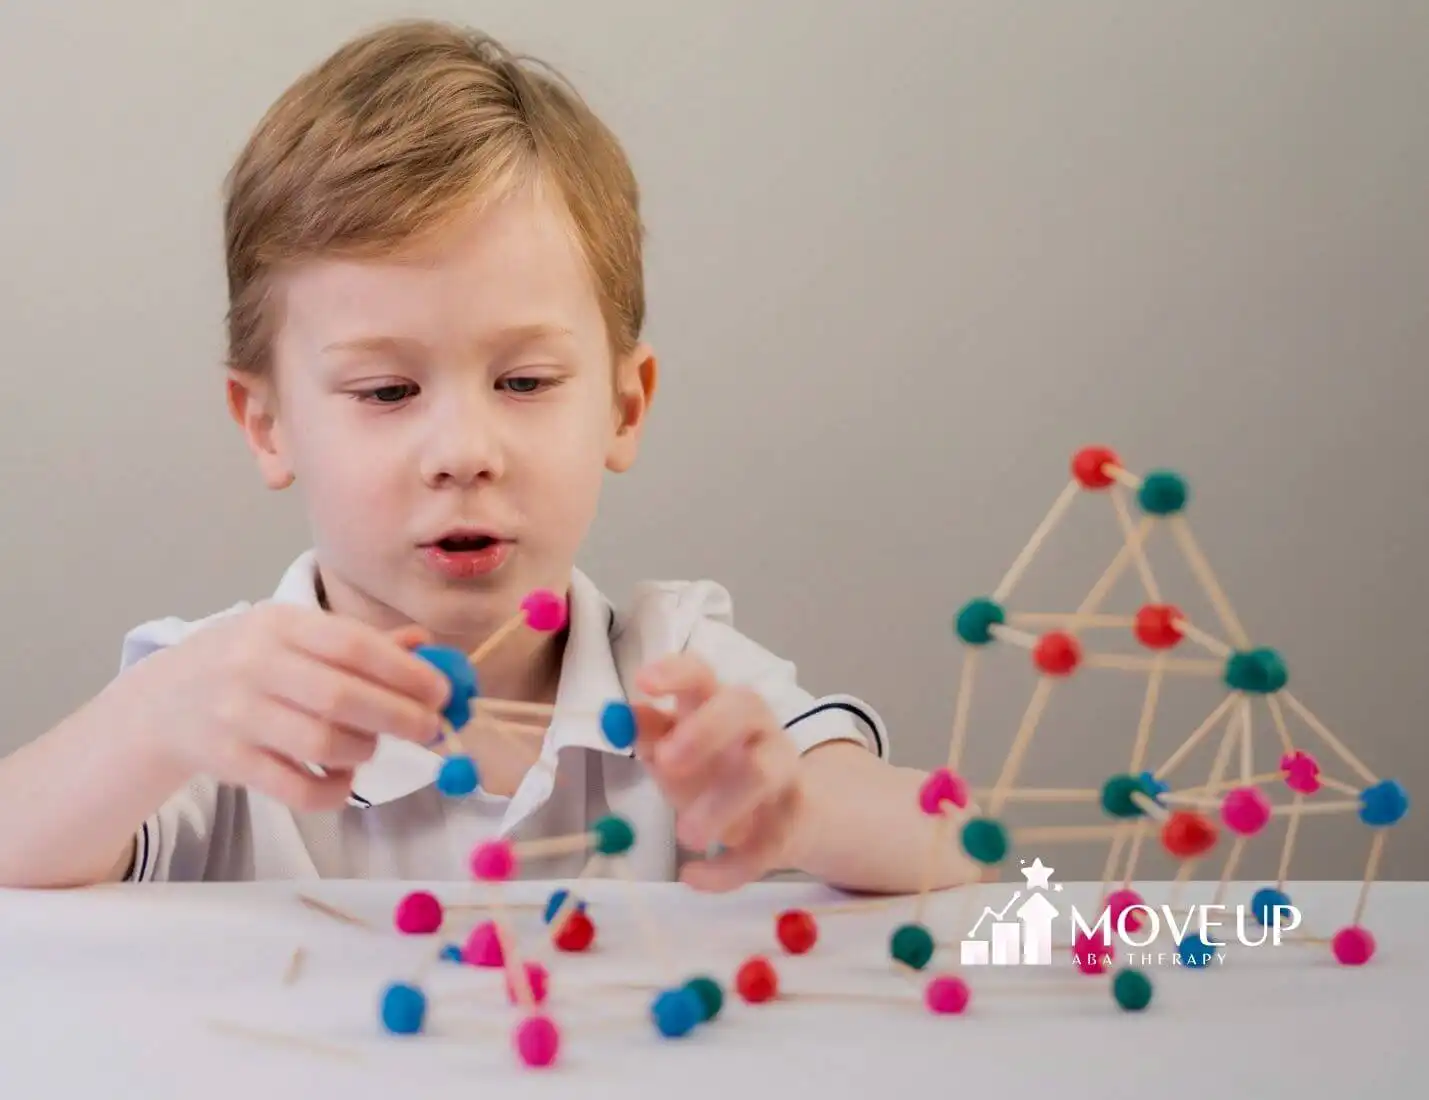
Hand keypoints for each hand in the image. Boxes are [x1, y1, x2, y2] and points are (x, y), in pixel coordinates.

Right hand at [123, 603, 448, 811]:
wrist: (164, 701)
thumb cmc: (250, 663)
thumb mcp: (295, 636)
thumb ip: (359, 643)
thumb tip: (426, 646)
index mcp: (279, 624)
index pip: (352, 645)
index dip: (405, 671)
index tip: (442, 692)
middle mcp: (253, 665)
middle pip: (341, 696)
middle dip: (399, 716)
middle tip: (431, 729)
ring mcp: (236, 715)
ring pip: (321, 743)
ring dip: (364, 751)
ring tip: (371, 747)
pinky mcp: (227, 762)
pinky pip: (296, 788)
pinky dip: (333, 790)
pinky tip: (344, 779)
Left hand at [632, 654, 802, 891]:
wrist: (788, 816)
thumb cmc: (719, 771)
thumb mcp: (677, 751)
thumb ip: (650, 735)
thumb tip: (617, 718)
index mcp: (720, 704)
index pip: (701, 674)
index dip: (675, 673)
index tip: (644, 683)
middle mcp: (757, 728)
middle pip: (744, 705)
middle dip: (705, 730)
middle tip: (666, 761)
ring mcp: (782, 772)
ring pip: (763, 773)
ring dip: (721, 803)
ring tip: (684, 836)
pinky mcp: (790, 822)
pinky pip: (763, 844)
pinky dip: (727, 867)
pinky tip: (693, 877)